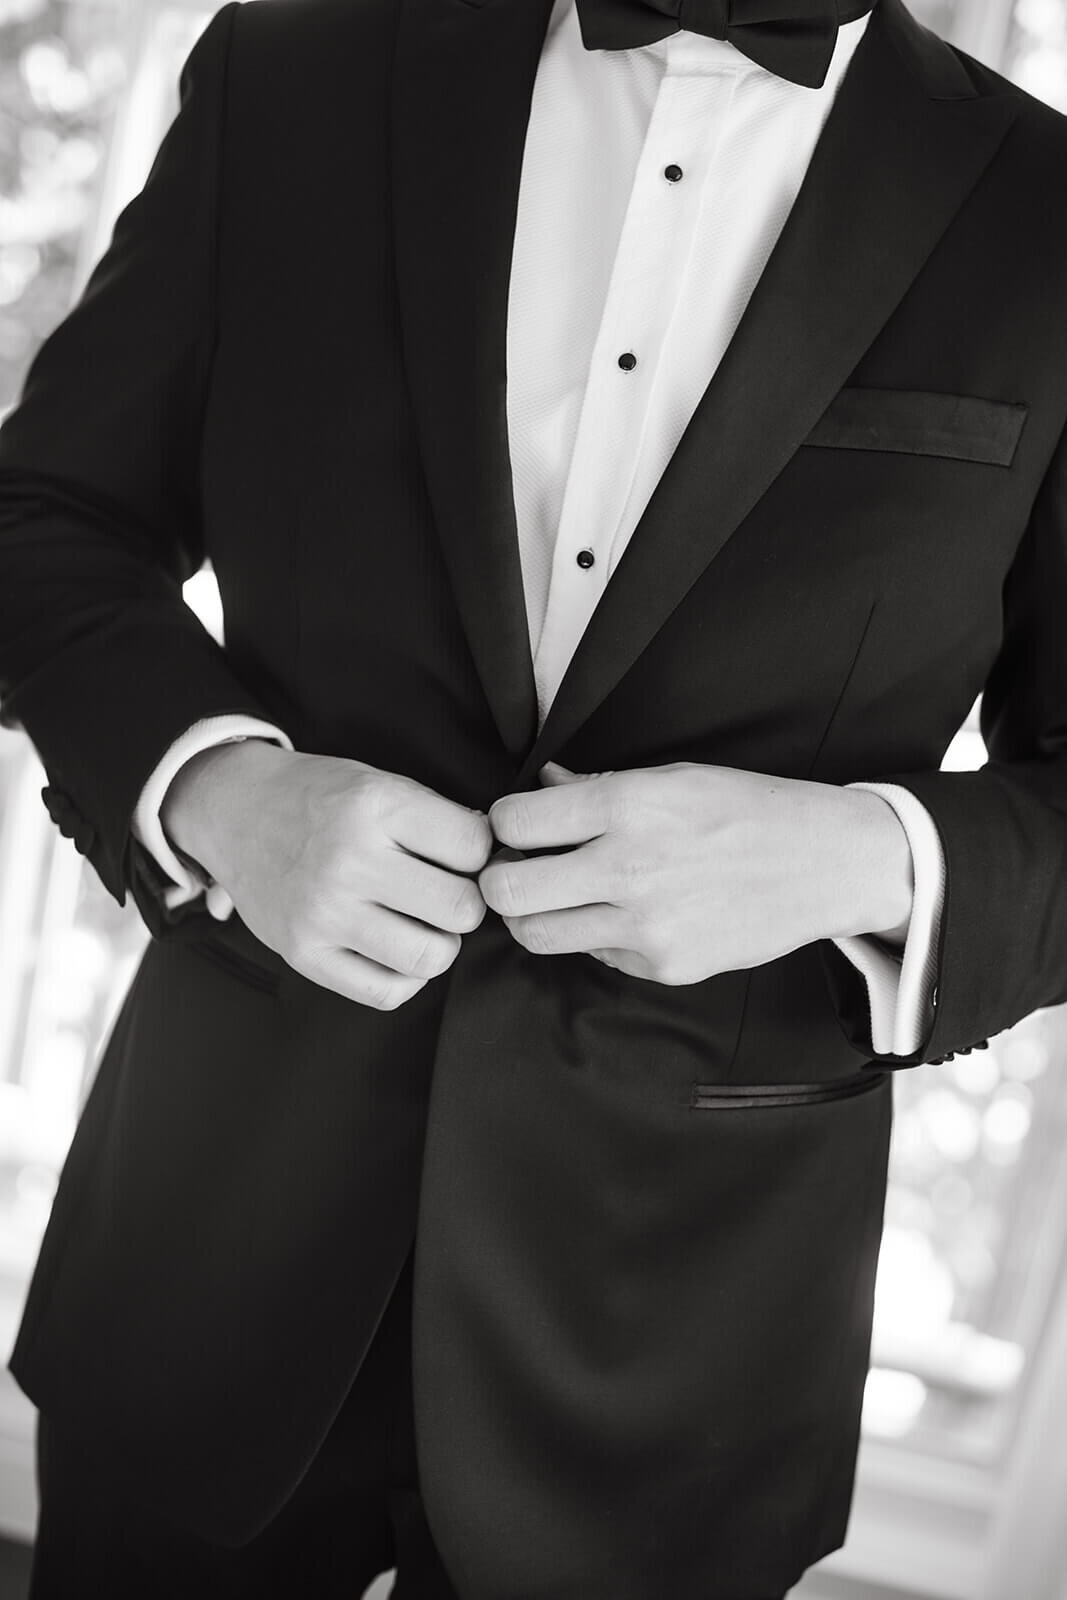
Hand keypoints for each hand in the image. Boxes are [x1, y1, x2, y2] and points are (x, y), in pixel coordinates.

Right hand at [162, 741, 491, 1008]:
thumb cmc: (321, 797)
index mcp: (375, 806)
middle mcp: (349, 861)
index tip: (460, 852)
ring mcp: (324, 914)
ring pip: (431, 957)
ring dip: (439, 941)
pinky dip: (406, 976)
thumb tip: (501, 865)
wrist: (234, 811)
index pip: (475, 848)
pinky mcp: (304, 954)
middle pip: (462, 909)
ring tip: (421, 920)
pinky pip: (388, 992)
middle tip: (445, 890)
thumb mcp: (381, 783)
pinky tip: (395, 947)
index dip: (480, 852)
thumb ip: (440, 821)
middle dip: (465, 901)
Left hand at [481, 761, 913, 984]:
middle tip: (521, 869)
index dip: (504, 824)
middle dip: (501, 878)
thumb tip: (540, 788)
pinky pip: (594, 953)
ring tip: (560, 894)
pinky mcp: (662, 965)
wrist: (824, 864)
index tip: (520, 827)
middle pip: (506, 890)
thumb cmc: (747, 809)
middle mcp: (628, 867)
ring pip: (536, 934)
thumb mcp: (672, 777)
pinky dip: (595, 934)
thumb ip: (597, 787)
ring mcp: (645, 925)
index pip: (511, 822)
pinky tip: (628, 911)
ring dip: (535, 914)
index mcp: (627, 805)